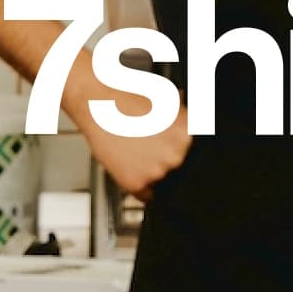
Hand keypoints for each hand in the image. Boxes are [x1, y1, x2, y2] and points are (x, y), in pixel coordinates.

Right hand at [70, 76, 190, 199]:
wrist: (97, 102)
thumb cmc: (127, 97)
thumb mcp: (166, 99)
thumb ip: (182, 116)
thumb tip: (193, 119)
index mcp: (188, 134)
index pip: (195, 152)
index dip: (182, 150)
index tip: (172, 147)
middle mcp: (176, 153)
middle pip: (180, 167)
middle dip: (167, 159)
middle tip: (150, 146)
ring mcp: (157, 169)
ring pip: (162, 180)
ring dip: (153, 172)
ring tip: (136, 151)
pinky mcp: (136, 182)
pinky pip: (144, 194)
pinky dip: (140, 186)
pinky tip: (132, 167)